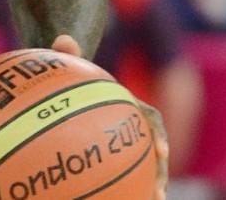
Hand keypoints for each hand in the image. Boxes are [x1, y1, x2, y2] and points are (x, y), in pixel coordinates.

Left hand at [49, 35, 168, 199]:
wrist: (64, 84)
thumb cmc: (67, 74)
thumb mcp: (67, 63)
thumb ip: (67, 53)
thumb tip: (63, 40)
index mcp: (126, 104)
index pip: (151, 118)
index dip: (158, 135)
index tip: (161, 152)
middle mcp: (129, 123)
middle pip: (152, 149)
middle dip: (159, 171)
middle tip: (158, 191)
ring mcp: (121, 138)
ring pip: (139, 163)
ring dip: (146, 182)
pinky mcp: (107, 150)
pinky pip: (112, 169)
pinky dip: (114, 184)